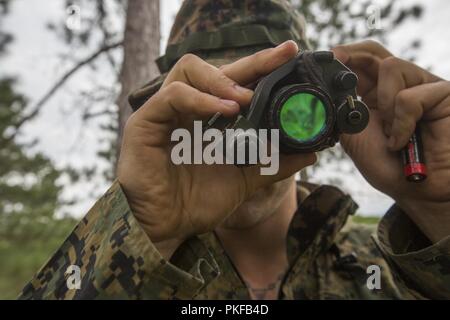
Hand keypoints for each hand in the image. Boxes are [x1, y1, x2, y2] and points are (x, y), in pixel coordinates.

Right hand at [117, 41, 315, 257]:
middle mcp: (188, 109)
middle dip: (253, 61)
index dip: (261, 68)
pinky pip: (172, 96)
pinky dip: (200, 98)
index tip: (291, 58)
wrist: (166, 227)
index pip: (235, 82)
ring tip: (248, 98)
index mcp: (209, 118)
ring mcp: (166, 112)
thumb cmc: (197, 202)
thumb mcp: (243, 179)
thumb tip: (310, 153)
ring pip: (189, 70)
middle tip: (282, 56)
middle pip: (218, 68)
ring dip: (223, 80)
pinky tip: (226, 110)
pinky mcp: (146, 121)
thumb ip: (273, 164)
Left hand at [333, 41, 449, 242]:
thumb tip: (325, 92)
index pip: (358, 64)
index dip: (342, 57)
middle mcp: (397, 86)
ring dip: (383, 103)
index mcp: (374, 95)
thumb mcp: (353, 137)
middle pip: (375, 51)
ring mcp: (420, 86)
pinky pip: (409, 95)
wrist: (418, 190)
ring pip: (391, 67)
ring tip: (389, 133)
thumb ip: (341, 111)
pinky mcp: (442, 93)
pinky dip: (401, 122)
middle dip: (353, 53)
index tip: (326, 58)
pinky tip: (403, 139)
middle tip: (338, 59)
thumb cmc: (389, 166)